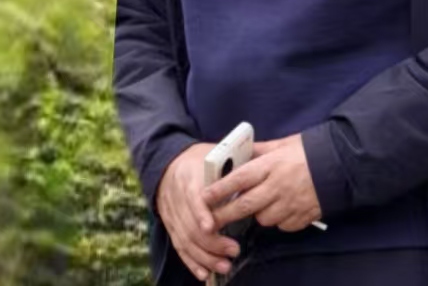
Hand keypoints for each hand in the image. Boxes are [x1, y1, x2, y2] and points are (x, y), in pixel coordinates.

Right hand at [156, 143, 240, 281]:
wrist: (169, 163)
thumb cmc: (200, 159)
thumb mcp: (213, 154)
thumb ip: (232, 164)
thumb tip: (258, 163)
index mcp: (189, 176)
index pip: (193, 197)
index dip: (201, 213)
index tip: (212, 226)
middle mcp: (176, 197)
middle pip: (190, 225)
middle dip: (211, 242)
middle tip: (233, 250)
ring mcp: (171, 214)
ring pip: (185, 240)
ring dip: (205, 256)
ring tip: (225, 265)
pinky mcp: (170, 226)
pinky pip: (179, 247)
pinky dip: (191, 262)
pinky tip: (204, 273)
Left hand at [204, 134, 321, 232]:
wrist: (340, 165)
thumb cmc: (309, 151)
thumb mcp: (283, 144)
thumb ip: (261, 150)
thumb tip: (242, 150)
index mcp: (271, 166)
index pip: (239, 180)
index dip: (220, 189)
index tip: (205, 196)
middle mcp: (277, 187)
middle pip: (244, 206)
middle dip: (225, 214)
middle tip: (212, 219)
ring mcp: (289, 205)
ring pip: (262, 219)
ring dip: (257, 214)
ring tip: (261, 203)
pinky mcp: (300, 218)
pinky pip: (281, 225)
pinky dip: (278, 219)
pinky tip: (281, 208)